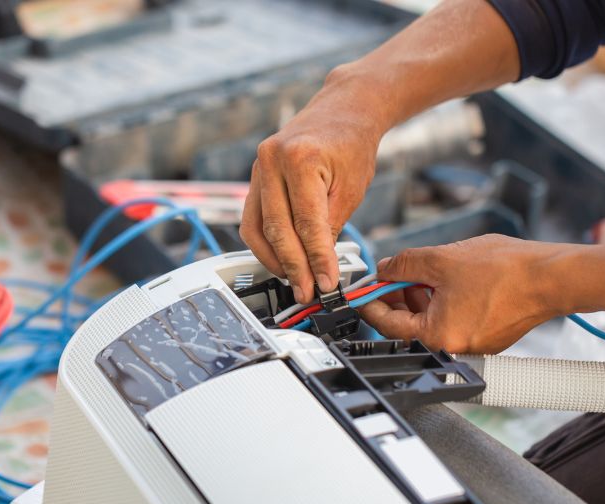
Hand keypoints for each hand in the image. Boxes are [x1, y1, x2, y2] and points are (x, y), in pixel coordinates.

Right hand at [240, 71, 384, 303]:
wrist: (342, 110)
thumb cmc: (351, 143)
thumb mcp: (351, 188)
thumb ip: (331, 227)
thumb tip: (319, 267)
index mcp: (300, 158)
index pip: (306, 223)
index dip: (316, 260)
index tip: (326, 284)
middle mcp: (271, 160)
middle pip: (277, 229)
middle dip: (294, 267)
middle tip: (308, 292)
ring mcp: (258, 168)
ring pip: (257, 228)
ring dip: (274, 260)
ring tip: (295, 281)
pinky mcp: (255, 177)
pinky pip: (253, 219)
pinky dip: (265, 244)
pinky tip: (281, 260)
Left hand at [360, 235, 566, 353]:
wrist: (550, 276)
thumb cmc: (505, 271)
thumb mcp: (440, 258)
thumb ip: (403, 265)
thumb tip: (383, 270)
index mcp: (437, 336)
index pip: (388, 324)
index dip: (371, 302)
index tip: (362, 290)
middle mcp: (454, 348)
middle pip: (410, 324)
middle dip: (398, 296)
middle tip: (392, 274)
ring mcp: (473, 344)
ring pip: (433, 320)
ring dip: (421, 296)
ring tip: (425, 270)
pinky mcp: (488, 336)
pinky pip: (454, 320)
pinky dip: (444, 301)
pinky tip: (448, 279)